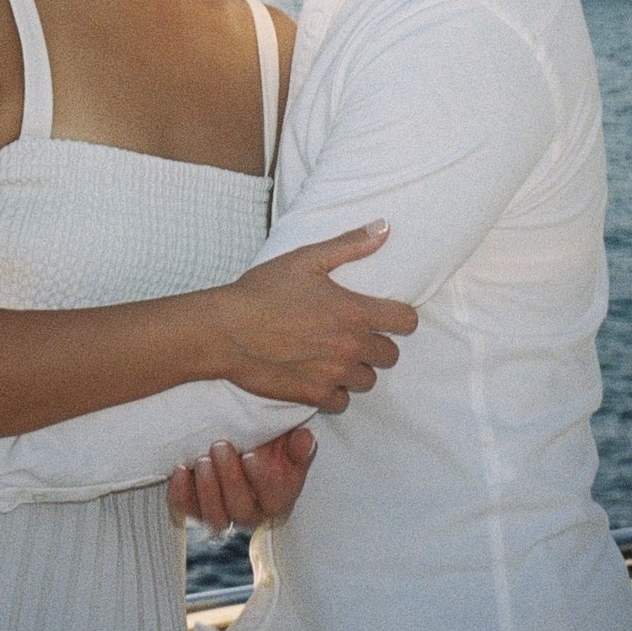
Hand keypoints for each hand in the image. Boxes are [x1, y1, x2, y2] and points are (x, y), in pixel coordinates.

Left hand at [168, 428, 316, 533]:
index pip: (275, 498)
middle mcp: (251, 514)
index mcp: (278, 499)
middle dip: (230, 478)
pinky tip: (180, 470)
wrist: (240, 446)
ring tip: (202, 460)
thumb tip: (305, 439)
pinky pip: (186, 510)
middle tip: (221, 446)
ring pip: (215, 518)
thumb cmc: (267, 445)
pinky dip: (180, 494)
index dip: (262, 479)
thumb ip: (298, 444)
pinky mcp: (195, 509)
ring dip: (206, 489)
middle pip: (241, 510)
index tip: (251, 455)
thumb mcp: (287, 442)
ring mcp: (222, 514)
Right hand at [217, 221, 417, 411]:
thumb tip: (385, 228)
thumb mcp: (307, 259)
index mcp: (354, 312)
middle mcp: (350, 347)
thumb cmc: (264, 290)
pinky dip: (335, 391)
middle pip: (391, 356)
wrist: (226, 331)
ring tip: (337, 355)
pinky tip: (320, 375)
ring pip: (368, 380)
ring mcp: (333, 375)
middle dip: (378, 344)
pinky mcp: (313, 396)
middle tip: (356, 334)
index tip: (388, 315)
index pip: (405, 322)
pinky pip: (342, 402)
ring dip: (357, 369)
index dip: (401, 317)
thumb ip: (350, 244)